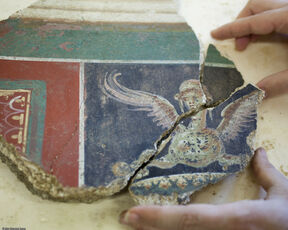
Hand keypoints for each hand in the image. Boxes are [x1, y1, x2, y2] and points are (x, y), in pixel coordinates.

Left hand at [119, 148, 287, 229]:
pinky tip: (163, 226)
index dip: (159, 217)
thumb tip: (257, 151)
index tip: (132, 213)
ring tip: (138, 222)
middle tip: (126, 217)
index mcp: (238, 219)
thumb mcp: (284, 194)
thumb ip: (266, 173)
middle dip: (150, 227)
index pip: (191, 218)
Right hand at [211, 0, 287, 98]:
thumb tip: (255, 94)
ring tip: (248, 44)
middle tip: (239, 47)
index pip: (253, 21)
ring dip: (251, 24)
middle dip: (241, 23)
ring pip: (264, 8)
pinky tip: (265, 40)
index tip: (214, 35)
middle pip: (256, 6)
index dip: (231, 28)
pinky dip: (262, 25)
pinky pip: (273, 13)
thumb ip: (279, 82)